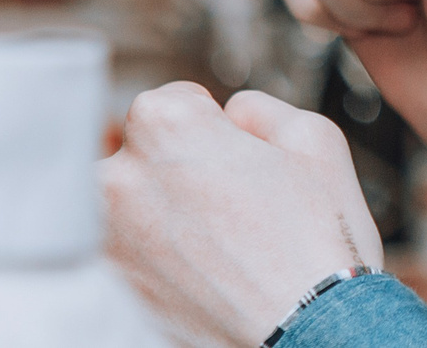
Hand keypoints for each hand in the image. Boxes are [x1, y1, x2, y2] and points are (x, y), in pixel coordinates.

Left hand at [100, 82, 380, 347]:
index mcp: (167, 128)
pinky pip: (121, 255)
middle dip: (174, 167)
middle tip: (223, 200)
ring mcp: (109, 239)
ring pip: (122, 205)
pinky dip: (148, 258)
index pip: (170, 102)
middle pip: (138, 152)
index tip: (230, 153)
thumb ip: (259, 108)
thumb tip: (233, 115)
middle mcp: (122, 178)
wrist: (310, 332)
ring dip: (154, 211)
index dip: (209, 125)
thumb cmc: (317, 246)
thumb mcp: (315, 138)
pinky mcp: (109, 290)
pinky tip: (194, 271)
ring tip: (208, 240)